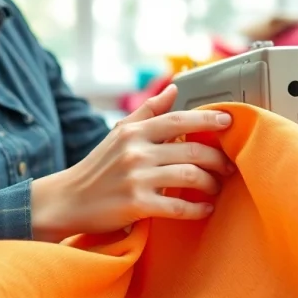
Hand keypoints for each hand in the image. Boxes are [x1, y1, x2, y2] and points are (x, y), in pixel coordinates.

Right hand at [31, 84, 235, 241]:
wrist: (68, 200)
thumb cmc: (98, 167)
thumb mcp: (119, 133)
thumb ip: (148, 111)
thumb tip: (174, 89)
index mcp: (133, 132)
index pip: (178, 120)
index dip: (207, 119)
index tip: (229, 120)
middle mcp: (135, 152)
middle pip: (191, 150)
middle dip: (217, 159)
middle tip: (228, 166)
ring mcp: (136, 178)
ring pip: (189, 176)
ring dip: (210, 183)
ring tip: (216, 188)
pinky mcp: (136, 205)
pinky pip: (177, 206)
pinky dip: (197, 209)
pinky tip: (205, 209)